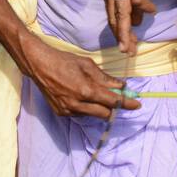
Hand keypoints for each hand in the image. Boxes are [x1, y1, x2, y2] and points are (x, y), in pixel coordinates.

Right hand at [21, 40, 139, 119]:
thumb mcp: (87, 65)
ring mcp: (68, 110)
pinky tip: (79, 95)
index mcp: (86, 90)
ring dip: (98, 107)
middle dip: (113, 108)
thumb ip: (105, 78)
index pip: (112, 101)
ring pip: (92, 115)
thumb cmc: (64, 61)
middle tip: (115, 99)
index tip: (137, 104)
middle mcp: (77, 104)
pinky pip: (80, 114)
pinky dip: (85, 107)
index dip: (126, 103)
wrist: (39, 65)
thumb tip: (121, 86)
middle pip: (105, 114)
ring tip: (91, 92)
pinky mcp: (61, 113)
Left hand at [102, 0, 170, 55]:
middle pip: (115, 18)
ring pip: (122, 14)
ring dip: (127, 31)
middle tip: (128, 52)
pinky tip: (152, 11)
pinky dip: (145, 7)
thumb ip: (134, 2)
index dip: (119, 32)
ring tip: (132, 45)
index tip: (127, 46)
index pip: (112, 16)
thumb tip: (136, 22)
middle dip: (122, 37)